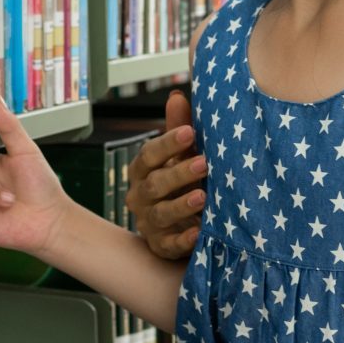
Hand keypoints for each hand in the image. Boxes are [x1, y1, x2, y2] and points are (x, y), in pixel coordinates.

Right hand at [127, 90, 208, 258]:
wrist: (185, 224)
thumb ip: (178, 129)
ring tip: (203, 196)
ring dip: (181, 205)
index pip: (149, 155)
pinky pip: (169, 244)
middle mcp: (140, 197)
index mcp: (143, 171)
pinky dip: (183, 239)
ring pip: (160, 214)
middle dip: (179, 173)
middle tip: (203, 163)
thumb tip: (177, 95)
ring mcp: (149, 224)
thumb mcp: (182, 156)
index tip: (190, 132)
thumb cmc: (182, 182)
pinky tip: (199, 232)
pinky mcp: (161, 246)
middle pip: (155, 184)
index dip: (167, 144)